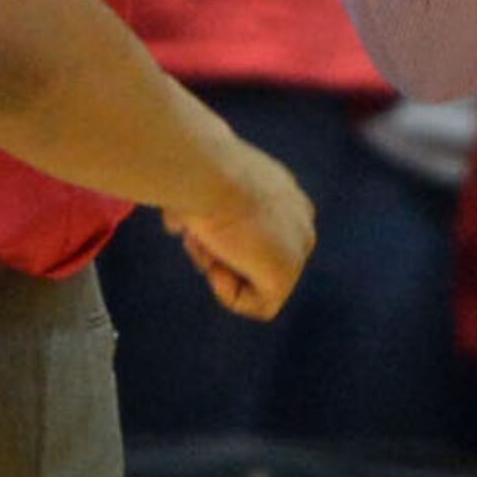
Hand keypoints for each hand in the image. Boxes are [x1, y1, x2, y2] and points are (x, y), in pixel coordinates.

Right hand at [166, 139, 315, 319]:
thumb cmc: (195, 170)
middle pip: (256, 255)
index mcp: (284, 194)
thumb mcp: (196, 182)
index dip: (220, 232)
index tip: (197, 222)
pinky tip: (217, 270)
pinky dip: (231, 295)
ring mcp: (297, 250)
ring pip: (256, 278)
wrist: (205, 172)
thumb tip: (177, 223)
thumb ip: (197, 207)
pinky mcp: (284, 276)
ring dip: (219, 267)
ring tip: (201, 243)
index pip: (259, 230)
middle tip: (195, 236)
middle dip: (220, 251)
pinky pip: (261, 305)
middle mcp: (299, 220)